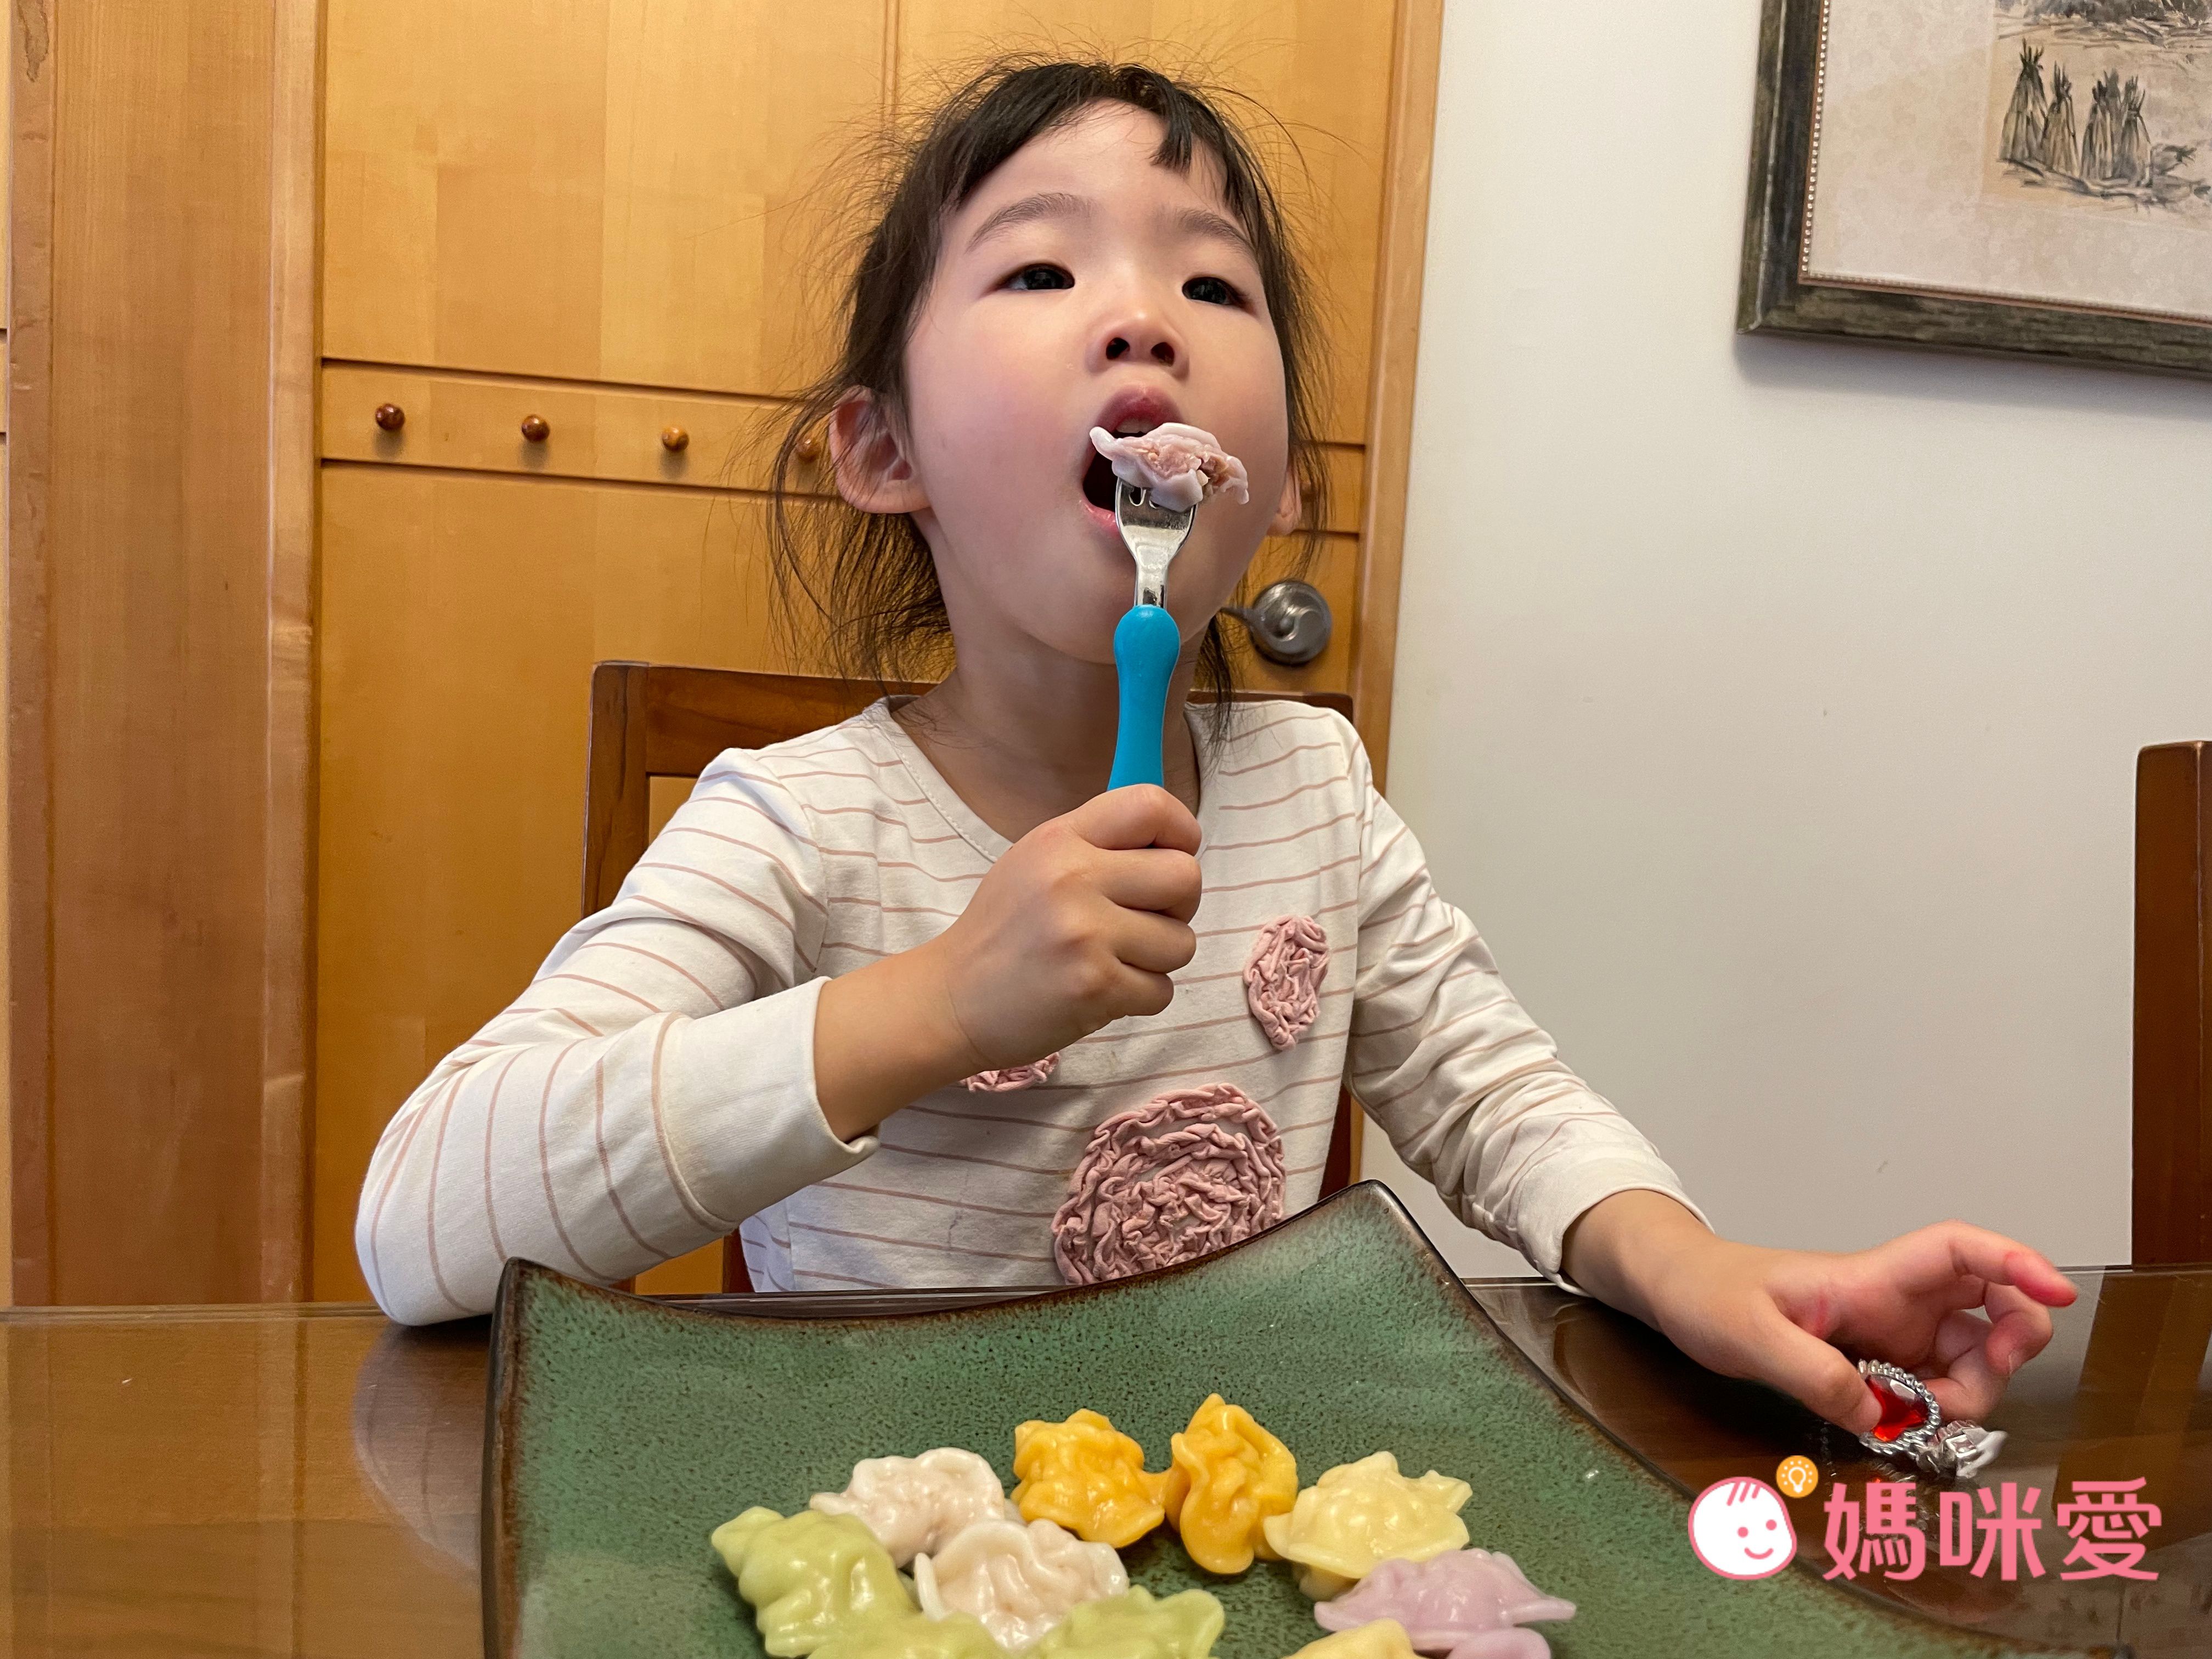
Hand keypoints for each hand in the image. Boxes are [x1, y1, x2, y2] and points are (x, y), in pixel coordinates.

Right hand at [924, 784, 1202, 1071]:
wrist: (952, 1001)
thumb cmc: (1004, 932)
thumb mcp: (1036, 861)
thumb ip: (1099, 844)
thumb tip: (1175, 843)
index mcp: (1060, 839)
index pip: (1151, 805)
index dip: (1182, 832)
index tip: (1174, 856)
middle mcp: (1073, 878)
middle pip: (1185, 876)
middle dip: (1178, 905)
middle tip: (1143, 921)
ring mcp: (1085, 935)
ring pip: (1182, 942)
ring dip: (1157, 959)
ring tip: (1111, 960)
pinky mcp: (1095, 988)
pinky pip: (1162, 991)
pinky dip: (1139, 998)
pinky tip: (1101, 991)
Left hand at [1565, 1193, 2076, 1432]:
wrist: (1678, 1292)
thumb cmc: (1709, 1294)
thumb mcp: (1749, 1337)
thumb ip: (1813, 1375)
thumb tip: (1877, 1415)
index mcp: (1870, 1277)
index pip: (1958, 1250)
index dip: (2016, 1262)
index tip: (2056, 1293)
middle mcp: (1895, 1300)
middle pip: (1989, 1307)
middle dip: (2007, 1347)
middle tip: (1965, 1393)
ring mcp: (1892, 1332)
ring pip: (1970, 1357)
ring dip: (1965, 1395)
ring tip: (1906, 1418)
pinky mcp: (1879, 1362)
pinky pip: (1934, 1385)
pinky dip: (1933, 1411)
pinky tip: (1893, 1424)